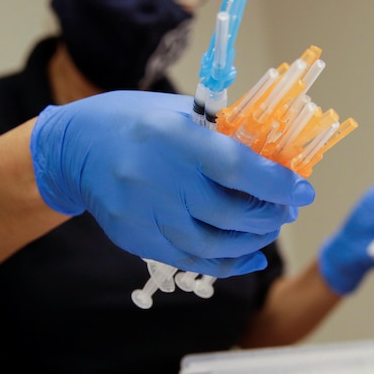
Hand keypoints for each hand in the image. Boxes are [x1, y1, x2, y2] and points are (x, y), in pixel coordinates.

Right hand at [30, 91, 314, 277]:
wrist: (72, 150)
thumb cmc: (133, 122)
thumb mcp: (178, 111)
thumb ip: (223, 133)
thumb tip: (274, 156)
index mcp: (172, 137)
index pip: (235, 167)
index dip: (275, 183)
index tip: (301, 190)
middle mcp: (156, 178)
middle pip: (228, 212)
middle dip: (269, 215)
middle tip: (286, 209)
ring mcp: (143, 213)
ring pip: (212, 245)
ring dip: (251, 242)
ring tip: (267, 230)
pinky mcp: (135, 238)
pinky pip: (189, 260)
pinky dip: (227, 263)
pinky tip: (249, 256)